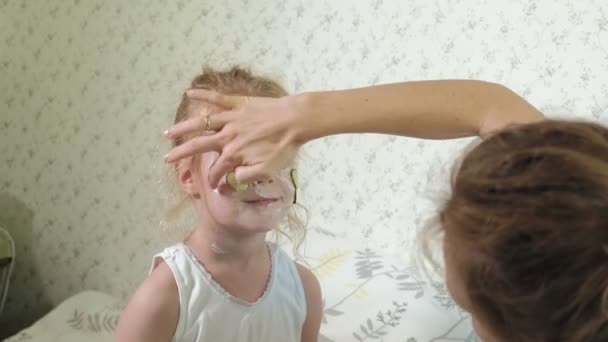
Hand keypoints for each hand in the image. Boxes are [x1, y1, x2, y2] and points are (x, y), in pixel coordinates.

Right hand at [164, 89, 302, 187]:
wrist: (296, 120)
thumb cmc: (284, 146)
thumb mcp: (268, 170)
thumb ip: (247, 176)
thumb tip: (231, 179)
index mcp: (234, 154)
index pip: (217, 171)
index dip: (214, 181)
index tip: (213, 187)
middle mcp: (227, 136)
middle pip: (198, 146)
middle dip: (181, 154)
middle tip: (166, 159)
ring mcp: (231, 118)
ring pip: (201, 123)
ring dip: (183, 128)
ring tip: (167, 132)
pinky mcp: (238, 103)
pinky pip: (216, 98)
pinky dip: (203, 94)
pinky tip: (189, 92)